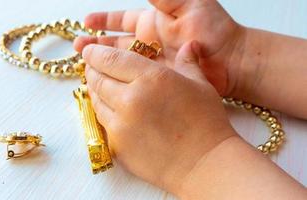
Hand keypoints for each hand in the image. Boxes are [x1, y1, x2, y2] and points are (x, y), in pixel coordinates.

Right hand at [75, 0, 245, 95]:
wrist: (235, 62)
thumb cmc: (215, 30)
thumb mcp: (190, 4)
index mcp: (154, 23)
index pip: (121, 21)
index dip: (103, 21)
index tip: (85, 23)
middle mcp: (150, 43)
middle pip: (116, 44)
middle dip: (95, 45)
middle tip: (78, 49)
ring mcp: (153, 64)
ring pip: (121, 65)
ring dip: (103, 65)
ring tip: (84, 67)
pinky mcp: (158, 83)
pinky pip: (134, 83)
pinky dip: (119, 84)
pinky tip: (106, 86)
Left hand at [82, 41, 237, 193]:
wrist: (205, 165)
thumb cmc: (207, 124)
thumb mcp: (200, 85)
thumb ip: (187, 62)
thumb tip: (189, 45)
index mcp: (151, 78)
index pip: (110, 59)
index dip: (95, 53)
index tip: (89, 50)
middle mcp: (130, 98)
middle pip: (98, 79)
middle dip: (92, 70)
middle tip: (91, 66)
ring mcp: (120, 123)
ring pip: (96, 100)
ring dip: (94, 91)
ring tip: (98, 85)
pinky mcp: (117, 144)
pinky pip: (102, 122)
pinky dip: (102, 111)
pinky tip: (108, 108)